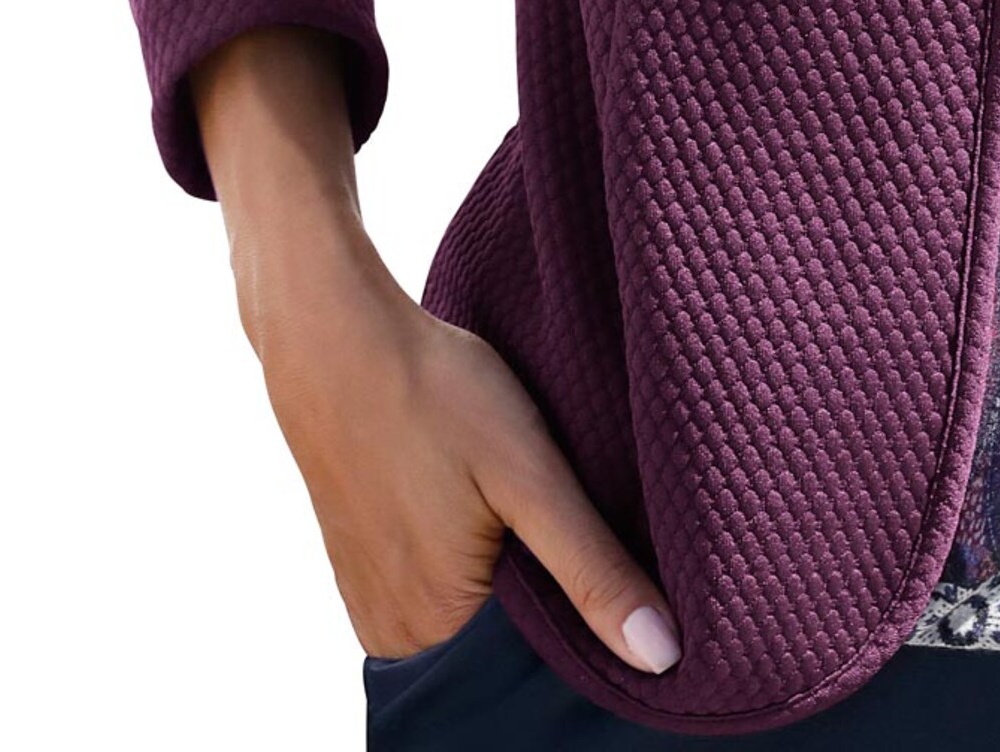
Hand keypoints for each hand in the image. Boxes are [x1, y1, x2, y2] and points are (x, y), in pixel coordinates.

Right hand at [239, 212, 682, 675]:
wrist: (335, 334)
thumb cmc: (433, 394)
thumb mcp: (530, 477)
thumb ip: (593, 571)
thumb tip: (663, 657)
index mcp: (433, 633)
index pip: (536, 666)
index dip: (582, 619)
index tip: (602, 557)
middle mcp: (393, 635)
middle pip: (502, 640)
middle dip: (543, 591)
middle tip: (554, 511)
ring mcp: (371, 600)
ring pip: (471, 608)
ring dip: (507, 569)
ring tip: (515, 500)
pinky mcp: (361, 562)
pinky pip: (435, 581)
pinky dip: (468, 551)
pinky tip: (477, 499)